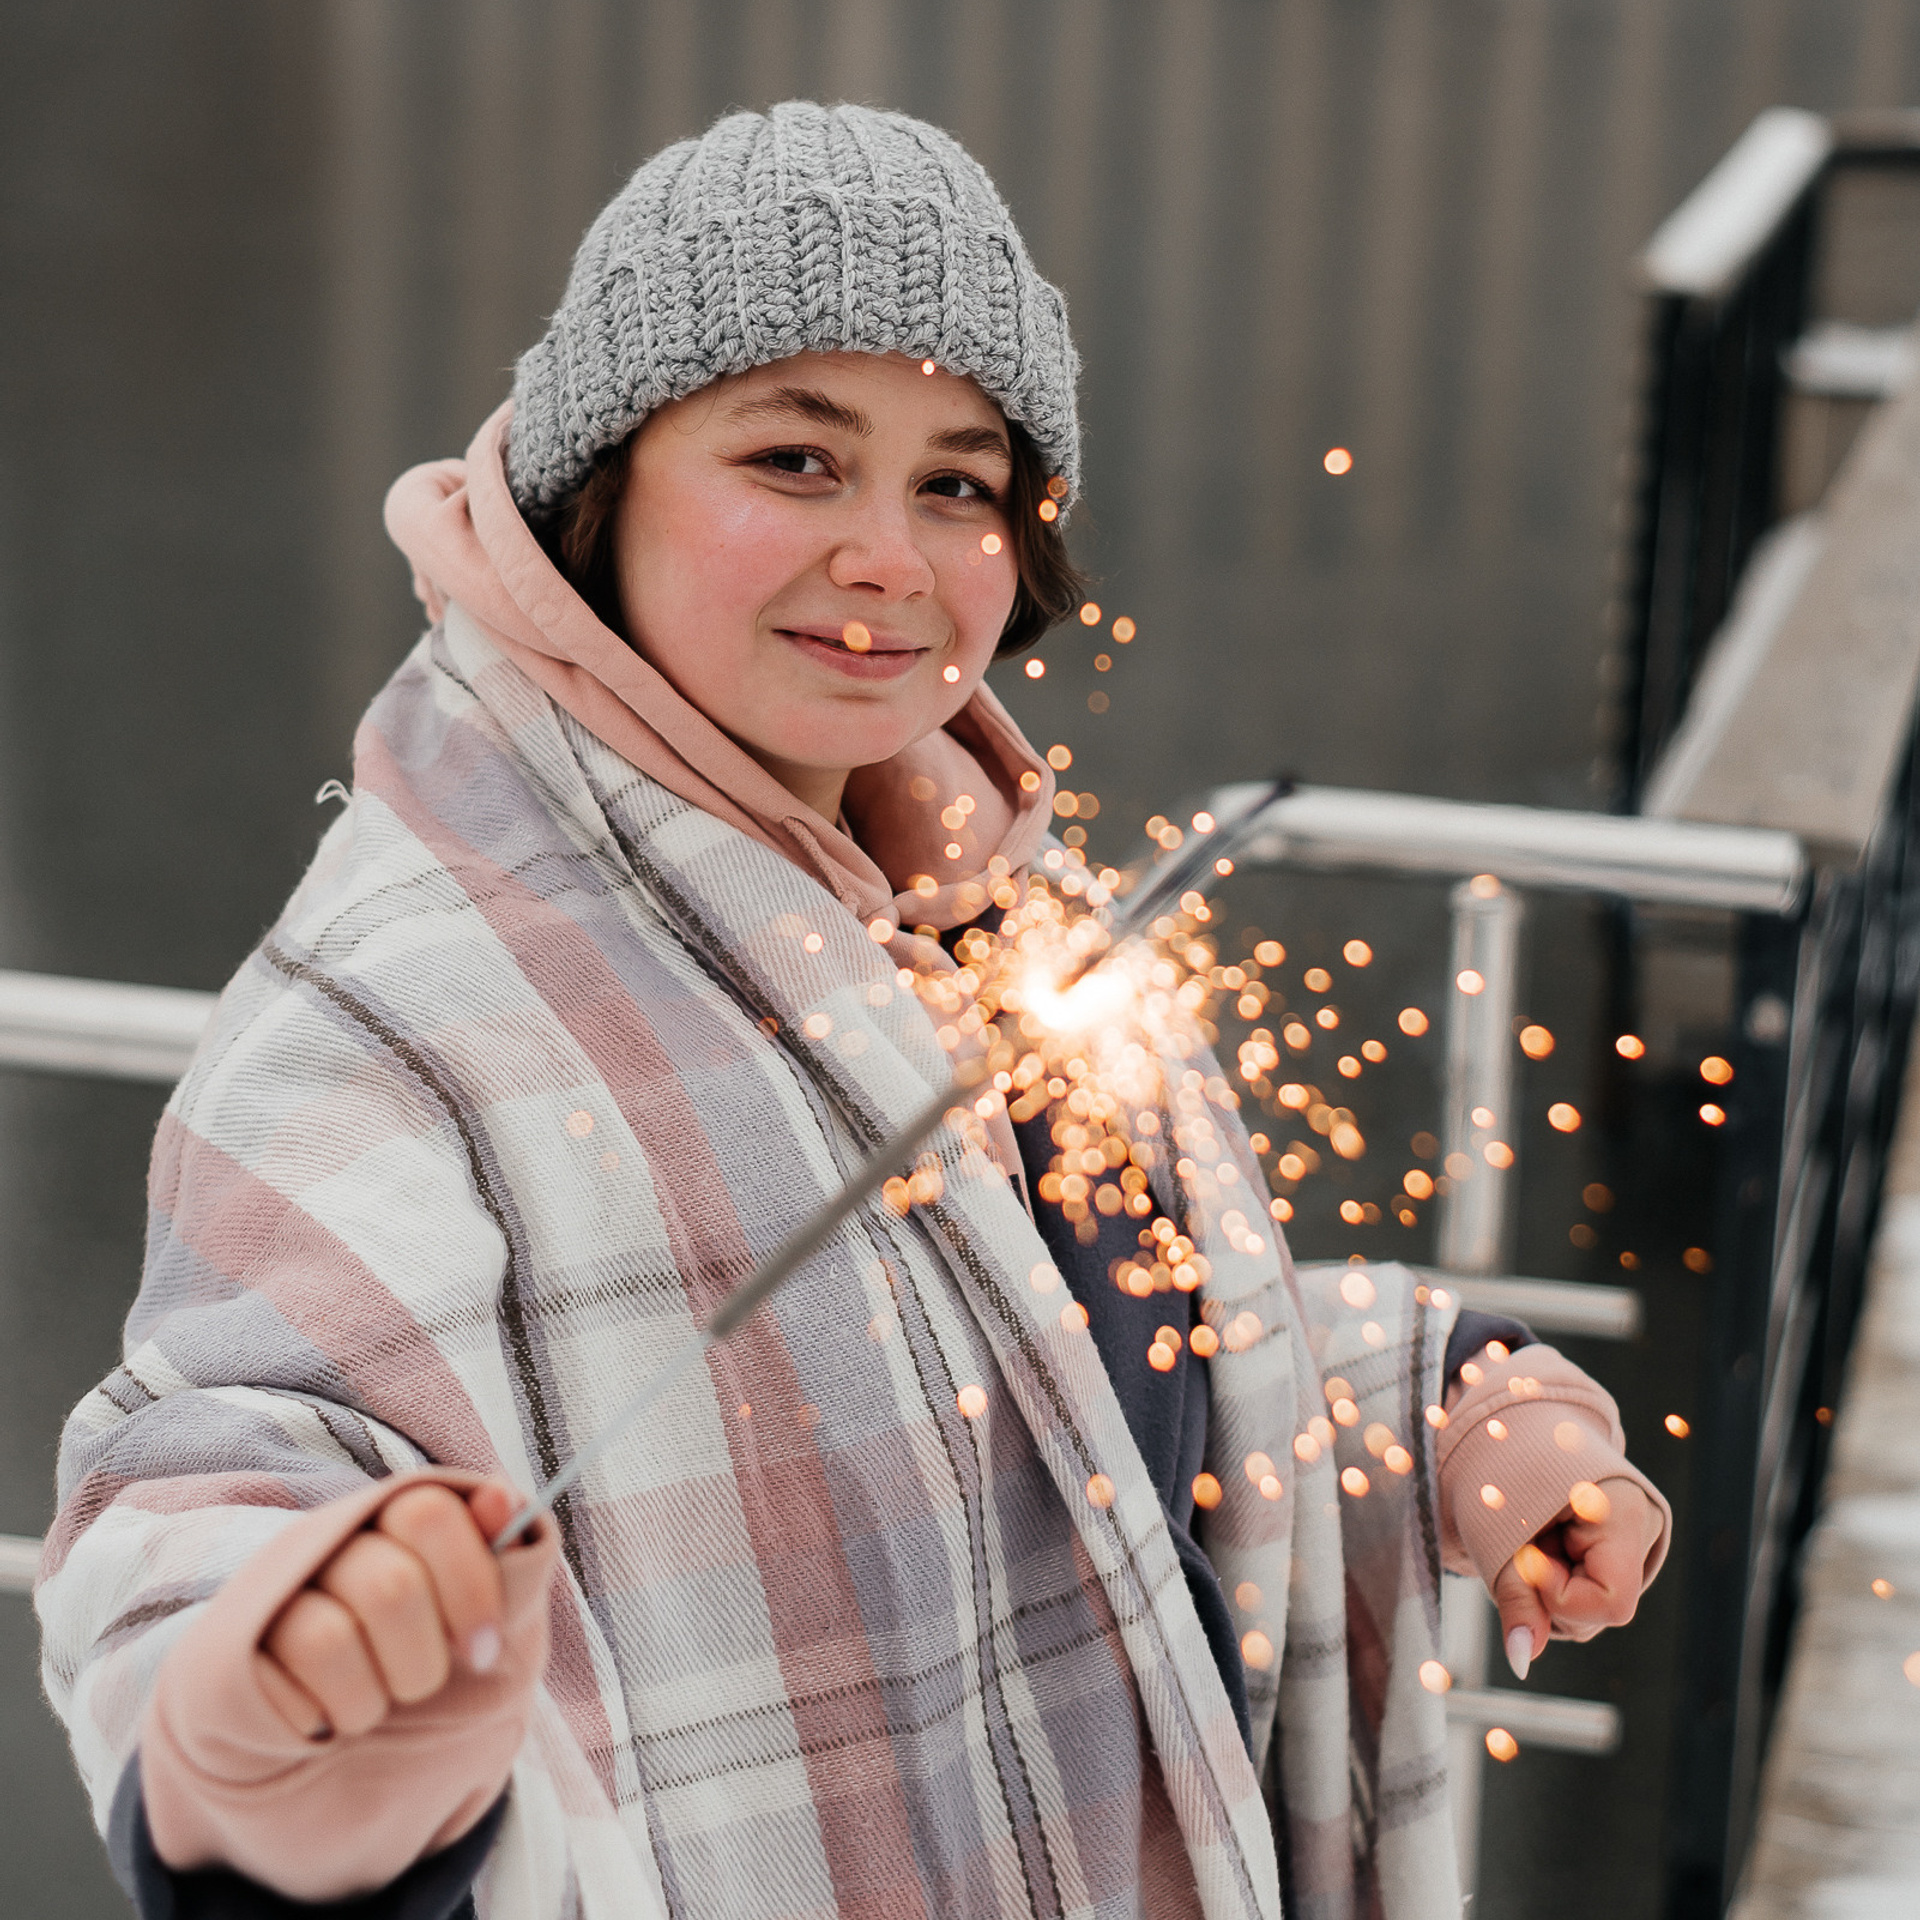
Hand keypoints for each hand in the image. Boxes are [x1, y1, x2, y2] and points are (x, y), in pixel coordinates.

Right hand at [255, 1480, 523, 1739]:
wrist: (313, 1727)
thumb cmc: (403, 1655)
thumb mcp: (462, 1611)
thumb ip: (490, 1558)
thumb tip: (503, 1500)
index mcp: (387, 1517)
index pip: (429, 1513)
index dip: (470, 1583)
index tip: (485, 1646)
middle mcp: (326, 1543)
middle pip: (391, 1586)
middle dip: (422, 1661)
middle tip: (420, 1685)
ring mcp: (272, 1593)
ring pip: (331, 1641)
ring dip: (368, 1699)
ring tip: (366, 1705)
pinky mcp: (226, 1652)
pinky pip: (279, 1690)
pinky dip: (316, 1720)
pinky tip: (318, 1716)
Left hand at [1491, 1477, 1662, 1678]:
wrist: (1510, 1433)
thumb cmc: (1501, 1474)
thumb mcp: (1497, 1534)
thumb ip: (1516, 1599)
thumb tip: (1523, 1660)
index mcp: (1625, 1512)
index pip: (1611, 1601)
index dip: (1560, 1595)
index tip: (1528, 1558)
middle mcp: (1644, 1531)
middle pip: (1599, 1613)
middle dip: (1550, 1595)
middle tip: (1526, 1544)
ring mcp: (1638, 1544)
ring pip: (1592, 1613)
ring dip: (1550, 1591)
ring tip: (1537, 1540)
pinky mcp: (1623, 1554)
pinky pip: (1588, 1596)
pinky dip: (1559, 1583)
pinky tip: (1549, 1548)